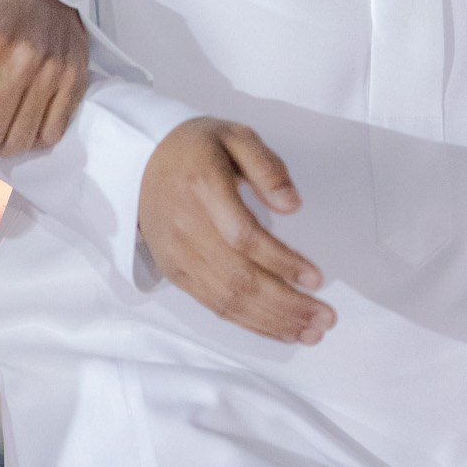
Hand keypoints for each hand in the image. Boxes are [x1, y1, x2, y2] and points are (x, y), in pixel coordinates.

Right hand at [138, 117, 335, 345]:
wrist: (142, 164)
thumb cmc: (196, 148)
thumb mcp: (235, 135)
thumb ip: (266, 166)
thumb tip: (292, 205)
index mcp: (203, 187)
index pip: (244, 236)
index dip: (281, 262)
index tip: (315, 277)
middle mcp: (187, 227)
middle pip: (239, 278)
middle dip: (286, 304)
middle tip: (325, 318)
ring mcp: (178, 255)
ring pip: (228, 300)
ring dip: (273, 321)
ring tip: (310, 331)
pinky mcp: (176, 273)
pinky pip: (214, 306)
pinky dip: (249, 323)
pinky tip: (279, 329)